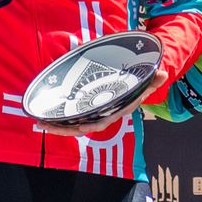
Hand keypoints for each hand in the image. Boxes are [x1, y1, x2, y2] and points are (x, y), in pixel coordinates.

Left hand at [39, 67, 167, 137]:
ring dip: (56, 125)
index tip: (80, 127)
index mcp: (114, 111)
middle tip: (44, 125)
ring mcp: (92, 113)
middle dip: (62, 128)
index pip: (102, 121)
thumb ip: (153, 79)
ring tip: (38, 123)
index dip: (91, 125)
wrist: (134, 88)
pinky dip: (58, 119)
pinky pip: (70, 117)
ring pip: (72, 124)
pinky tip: (44, 117)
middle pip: (80, 126)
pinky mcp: (85, 109)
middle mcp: (101, 115)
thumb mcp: (146, 82)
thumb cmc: (138, 86)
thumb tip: (163, 73)